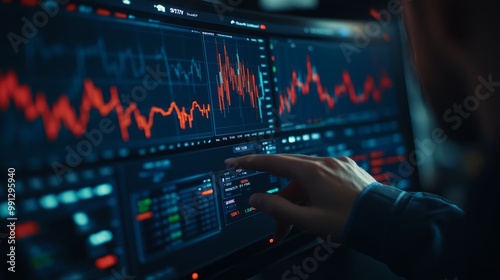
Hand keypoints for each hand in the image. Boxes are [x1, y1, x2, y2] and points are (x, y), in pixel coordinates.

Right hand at [224, 154, 375, 242]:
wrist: (389, 222)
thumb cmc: (350, 223)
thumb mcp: (309, 221)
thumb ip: (278, 209)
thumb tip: (255, 200)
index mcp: (313, 172)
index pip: (273, 163)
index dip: (250, 163)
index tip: (233, 162)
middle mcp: (325, 163)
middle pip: (289, 175)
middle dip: (279, 200)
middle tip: (276, 227)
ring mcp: (339, 165)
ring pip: (307, 180)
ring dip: (298, 202)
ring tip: (298, 229)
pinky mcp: (349, 170)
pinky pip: (322, 178)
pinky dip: (312, 194)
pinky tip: (315, 210)